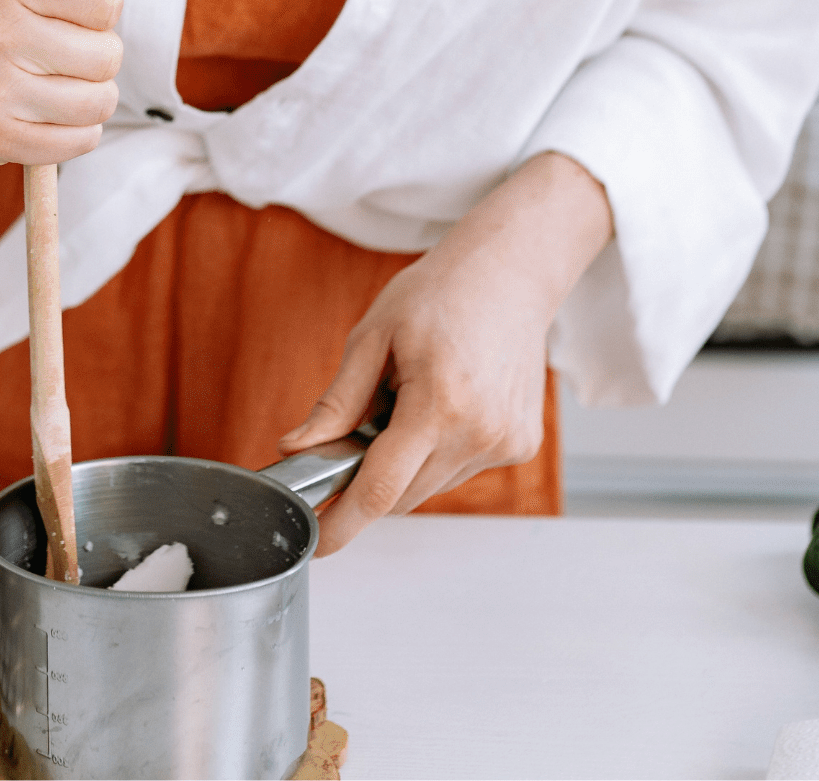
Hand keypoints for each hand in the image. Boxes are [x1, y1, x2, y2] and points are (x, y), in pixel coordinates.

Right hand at [0, 0, 132, 162]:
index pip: (105, 2)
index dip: (101, 0)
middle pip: (106, 55)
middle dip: (100, 45)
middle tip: (66, 37)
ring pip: (97, 102)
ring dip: (94, 87)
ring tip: (63, 69)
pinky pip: (78, 141)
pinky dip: (81, 126)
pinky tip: (56, 104)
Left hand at [279, 152, 612, 554]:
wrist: (511, 273)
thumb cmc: (440, 292)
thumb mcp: (373, 336)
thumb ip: (337, 403)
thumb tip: (297, 449)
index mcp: (439, 402)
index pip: (381, 488)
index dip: (344, 523)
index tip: (317, 545)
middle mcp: (480, 432)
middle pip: (404, 494)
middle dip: (367, 479)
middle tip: (353, 433)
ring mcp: (506, 443)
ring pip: (431, 485)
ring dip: (404, 464)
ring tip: (406, 401)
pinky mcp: (520, 446)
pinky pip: (459, 470)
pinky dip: (436, 453)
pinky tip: (441, 404)